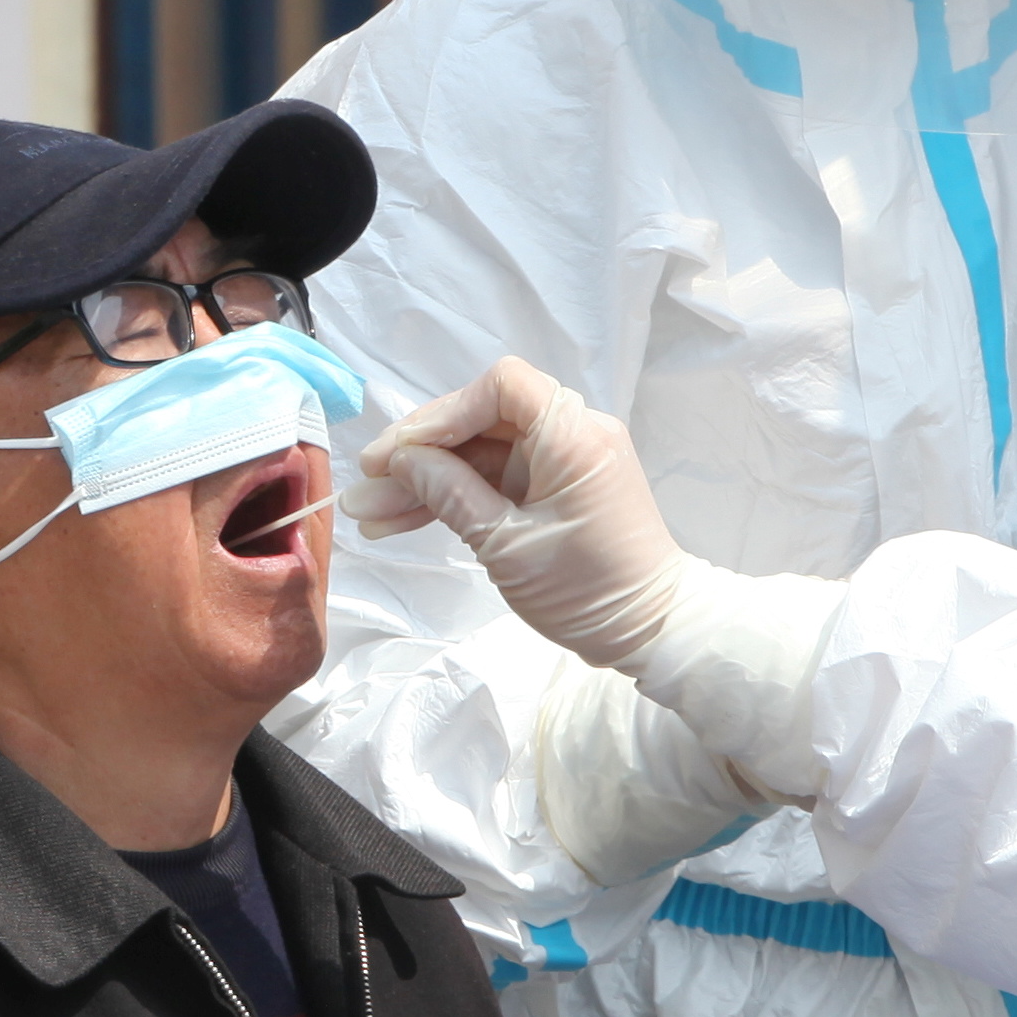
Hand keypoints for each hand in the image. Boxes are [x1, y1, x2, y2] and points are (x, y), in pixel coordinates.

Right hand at [348, 358, 697, 674]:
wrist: (650, 630)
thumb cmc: (588, 590)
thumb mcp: (505, 545)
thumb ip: (450, 494)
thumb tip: (401, 461)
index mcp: (573, 434)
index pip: (499, 386)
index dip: (443, 413)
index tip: (399, 453)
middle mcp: (573, 433)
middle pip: (481, 419)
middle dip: (420, 453)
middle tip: (367, 484)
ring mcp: (563, 461)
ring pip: (480, 453)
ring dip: (427, 480)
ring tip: (369, 515)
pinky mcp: (555, 487)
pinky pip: (496, 478)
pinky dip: (455, 496)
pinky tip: (402, 520)